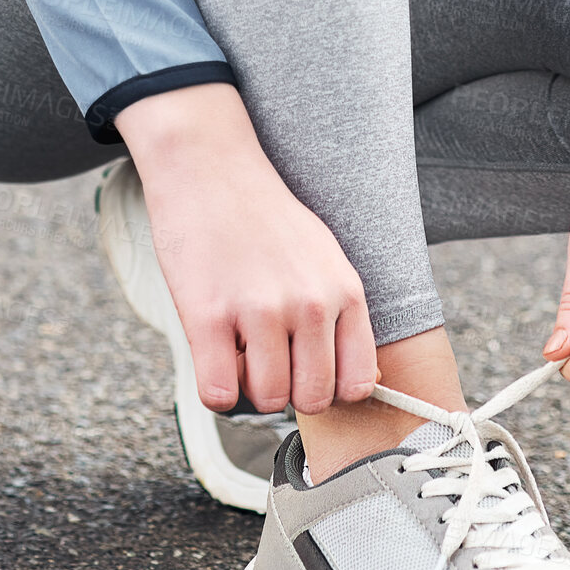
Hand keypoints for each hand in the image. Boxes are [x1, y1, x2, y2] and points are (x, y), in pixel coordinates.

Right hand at [117, 84, 376, 414]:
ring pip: (267, 401)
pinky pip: (219, 393)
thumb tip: (362, 383)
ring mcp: (260, 310)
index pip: (358, 383)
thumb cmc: (267, 220)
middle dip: (289, 392)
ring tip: (238, 352)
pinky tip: (213, 361)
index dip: (329, 388)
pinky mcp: (207, 315)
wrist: (211, 169)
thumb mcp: (327, 258)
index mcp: (345, 292)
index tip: (306, 371)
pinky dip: (215, 391)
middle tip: (268, 362)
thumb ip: (343, 315)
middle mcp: (310, 304)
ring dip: (250, 388)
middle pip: (311, 398)